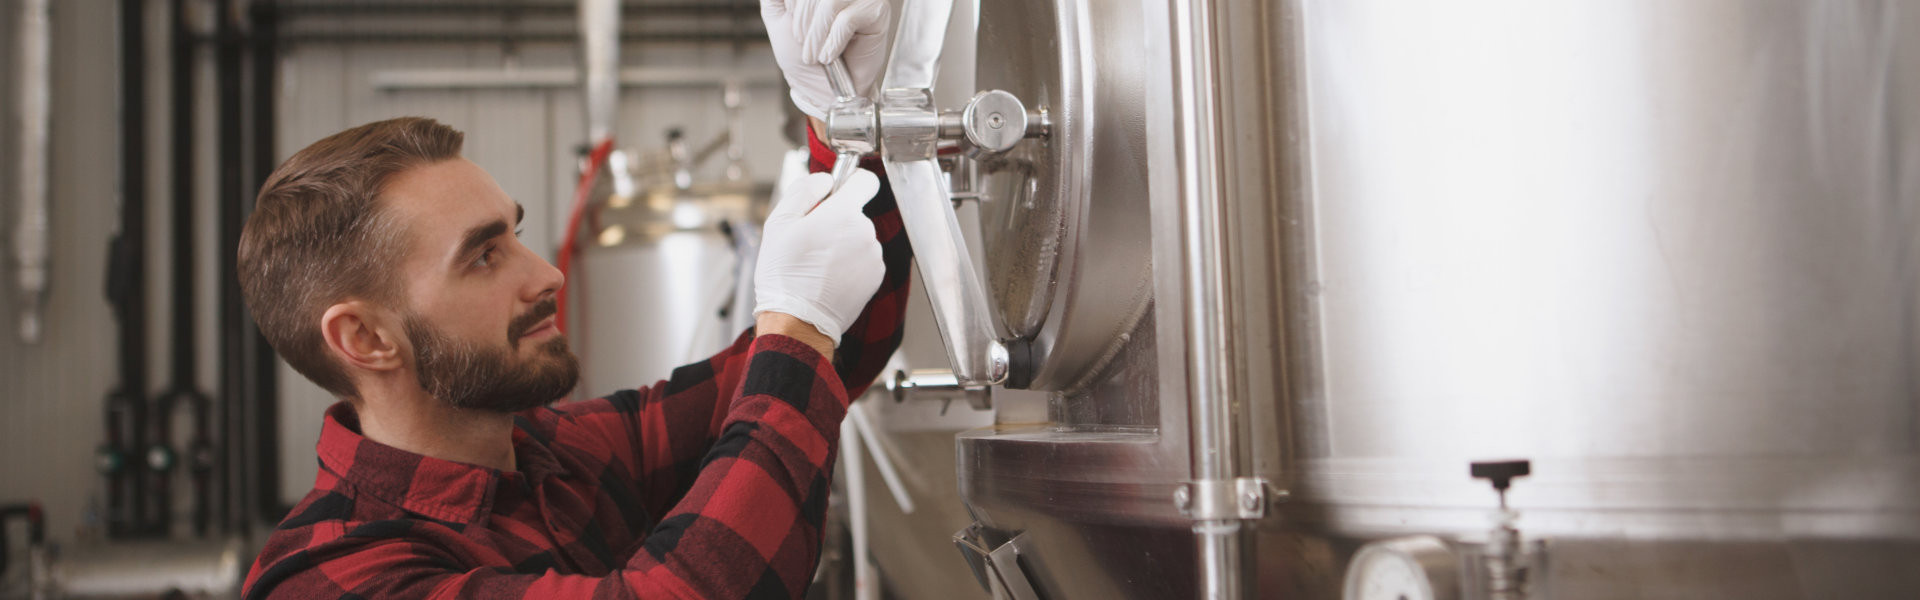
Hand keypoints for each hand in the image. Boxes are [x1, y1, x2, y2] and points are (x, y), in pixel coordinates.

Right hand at [754, 170, 884, 346]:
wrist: (798, 320)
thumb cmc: (784, 274)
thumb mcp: (780, 223)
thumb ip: (804, 191)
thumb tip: (825, 180)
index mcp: (844, 213)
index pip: (866, 180)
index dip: (851, 182)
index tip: (838, 192)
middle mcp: (865, 232)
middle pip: (857, 213)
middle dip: (838, 219)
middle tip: (812, 238)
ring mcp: (873, 256)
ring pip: (860, 237)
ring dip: (845, 243)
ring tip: (818, 262)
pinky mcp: (876, 277)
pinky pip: (865, 259)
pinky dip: (851, 263)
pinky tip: (830, 276)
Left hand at [761, 0, 890, 118]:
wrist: (826, 90)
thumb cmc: (804, 57)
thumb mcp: (777, 20)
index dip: (793, 9)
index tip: (796, 33)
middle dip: (803, 24)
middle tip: (806, 46)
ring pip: (829, 3)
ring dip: (817, 35)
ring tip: (818, 54)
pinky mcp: (876, 10)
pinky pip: (848, 19)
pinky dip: (834, 42)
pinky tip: (831, 55)